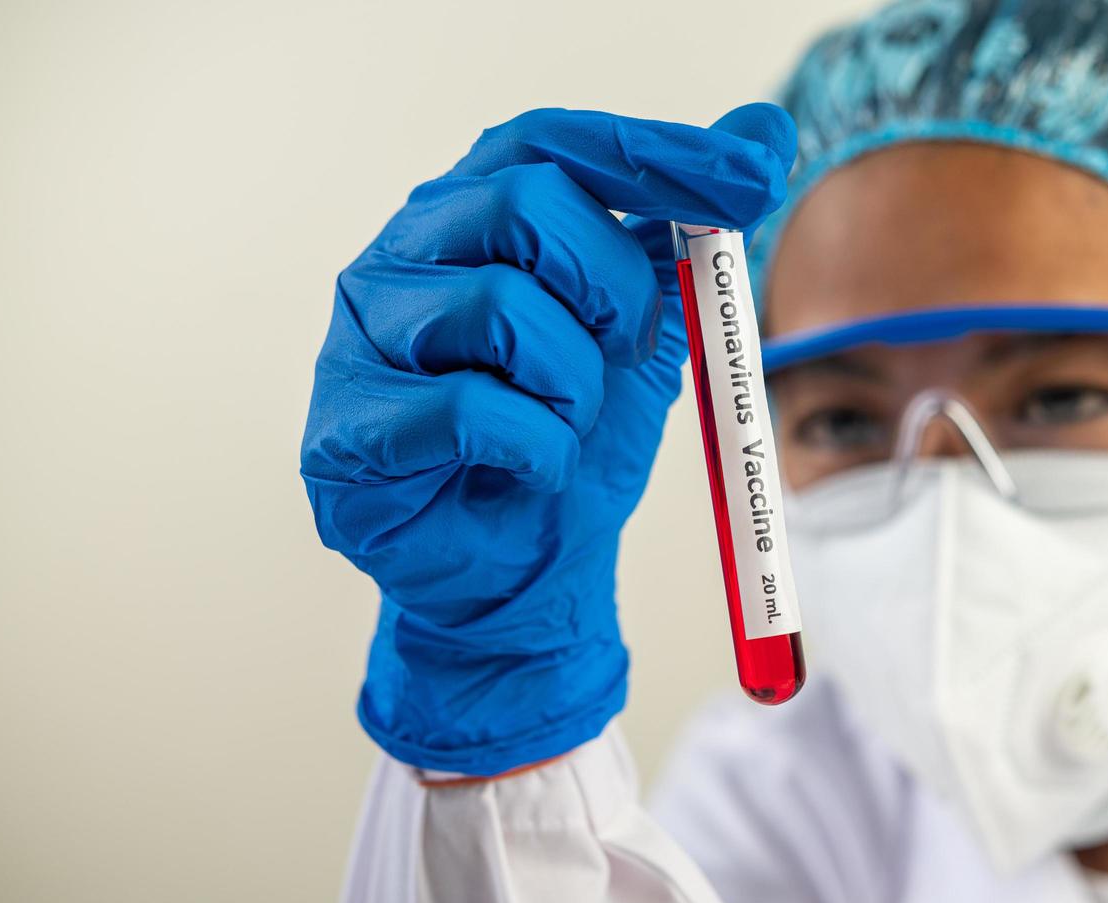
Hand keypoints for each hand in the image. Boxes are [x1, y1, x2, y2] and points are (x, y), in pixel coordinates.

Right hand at [301, 104, 796, 772]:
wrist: (526, 573)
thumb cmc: (570, 442)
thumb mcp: (644, 333)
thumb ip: (685, 235)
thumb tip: (764, 125)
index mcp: (469, 219)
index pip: (550, 144)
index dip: (655, 153)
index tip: (756, 176)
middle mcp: (400, 258)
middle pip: (523, 203)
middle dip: (612, 287)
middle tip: (626, 351)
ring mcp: (361, 341)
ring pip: (500, 308)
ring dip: (574, 387)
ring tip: (567, 427)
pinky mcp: (342, 432)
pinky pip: (466, 410)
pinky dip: (536, 449)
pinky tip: (531, 472)